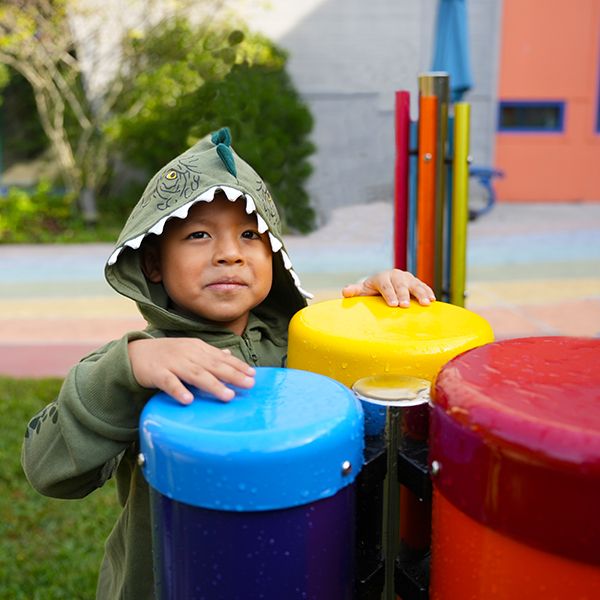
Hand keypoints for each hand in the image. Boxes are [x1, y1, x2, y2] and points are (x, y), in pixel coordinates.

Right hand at [128, 338, 254, 403]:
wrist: (135, 353)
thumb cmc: (168, 354)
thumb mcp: (190, 350)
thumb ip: (209, 354)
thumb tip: (229, 354)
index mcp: (197, 348)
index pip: (221, 357)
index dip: (238, 366)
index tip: (253, 375)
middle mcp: (187, 354)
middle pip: (213, 366)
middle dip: (232, 375)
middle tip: (249, 385)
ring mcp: (172, 363)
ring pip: (195, 375)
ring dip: (213, 385)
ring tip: (228, 396)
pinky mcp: (156, 374)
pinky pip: (169, 383)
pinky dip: (179, 391)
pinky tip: (188, 400)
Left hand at [342, 269, 435, 307]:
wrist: (383, 283)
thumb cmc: (372, 291)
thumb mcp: (362, 290)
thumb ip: (354, 291)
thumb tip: (345, 292)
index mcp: (381, 277)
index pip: (385, 285)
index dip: (389, 294)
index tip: (393, 305)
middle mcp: (395, 275)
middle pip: (400, 285)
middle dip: (404, 295)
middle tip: (405, 306)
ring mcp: (407, 278)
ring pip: (414, 285)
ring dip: (421, 294)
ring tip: (426, 303)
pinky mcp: (415, 282)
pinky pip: (423, 286)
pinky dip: (428, 292)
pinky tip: (433, 300)